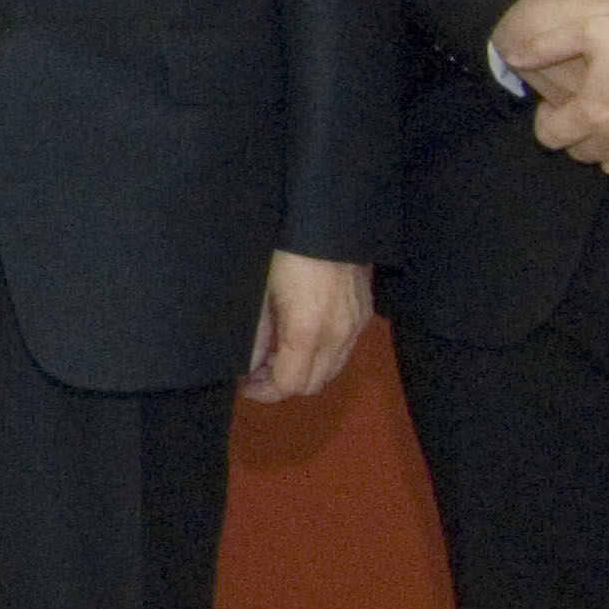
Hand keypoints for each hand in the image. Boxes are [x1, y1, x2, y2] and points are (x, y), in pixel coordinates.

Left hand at [240, 251, 374, 403]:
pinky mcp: (364, 312)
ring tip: (277, 353)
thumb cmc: (286, 247)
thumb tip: (248, 365)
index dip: (263, 391)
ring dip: (304, 371)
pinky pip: (344, 349)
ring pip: (331, 370)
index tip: (243, 384)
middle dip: (282, 384)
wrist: (329, 216)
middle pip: (312, 384)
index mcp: (307, 331)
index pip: (289, 385)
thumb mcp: (260, 289)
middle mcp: (338, 335)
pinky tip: (303, 336)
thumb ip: (256, 333)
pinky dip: (323, 355)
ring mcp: (355, 324)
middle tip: (256, 370)